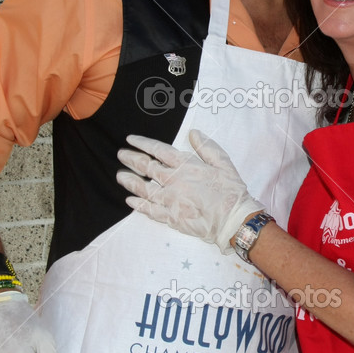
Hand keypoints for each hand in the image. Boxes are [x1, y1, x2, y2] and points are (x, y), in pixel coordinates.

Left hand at [116, 129, 262, 252]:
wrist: (233, 220)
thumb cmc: (230, 191)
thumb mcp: (223, 162)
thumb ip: (206, 146)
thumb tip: (193, 133)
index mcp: (185, 165)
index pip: (158, 150)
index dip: (142, 143)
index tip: (130, 140)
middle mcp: (173, 181)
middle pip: (145, 168)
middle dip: (131, 159)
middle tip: (121, 155)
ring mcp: (170, 200)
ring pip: (143, 189)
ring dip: (129, 181)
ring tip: (120, 176)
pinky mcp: (170, 217)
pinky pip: (149, 210)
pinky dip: (138, 205)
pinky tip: (130, 201)